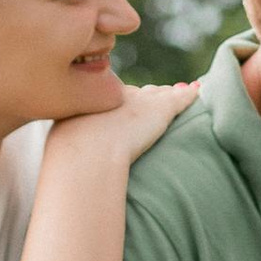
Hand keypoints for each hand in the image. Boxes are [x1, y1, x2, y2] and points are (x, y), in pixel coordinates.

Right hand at [63, 78, 200, 162]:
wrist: (88, 150)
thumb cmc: (70, 154)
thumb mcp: (63, 143)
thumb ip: (67, 147)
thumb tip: (62, 170)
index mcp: (95, 100)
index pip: (113, 98)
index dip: (122, 102)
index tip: (125, 106)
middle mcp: (119, 96)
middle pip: (138, 93)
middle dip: (146, 95)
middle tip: (155, 96)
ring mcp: (142, 102)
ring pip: (160, 95)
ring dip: (168, 95)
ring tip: (179, 91)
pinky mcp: (161, 110)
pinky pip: (180, 98)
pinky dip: (189, 95)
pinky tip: (197, 90)